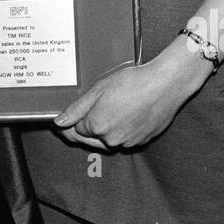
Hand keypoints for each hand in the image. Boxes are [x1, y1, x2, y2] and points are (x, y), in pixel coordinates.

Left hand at [53, 50, 206, 149]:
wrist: (165, 84)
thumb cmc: (133, 82)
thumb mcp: (98, 90)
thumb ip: (77, 109)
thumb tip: (59, 122)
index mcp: (98, 126)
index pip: (77, 130)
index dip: (73, 122)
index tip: (70, 117)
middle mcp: (112, 139)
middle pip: (91, 139)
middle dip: (85, 130)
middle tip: (86, 114)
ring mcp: (129, 141)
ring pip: (110, 139)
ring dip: (105, 130)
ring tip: (109, 110)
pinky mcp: (143, 140)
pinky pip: (126, 138)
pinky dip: (122, 129)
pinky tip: (125, 114)